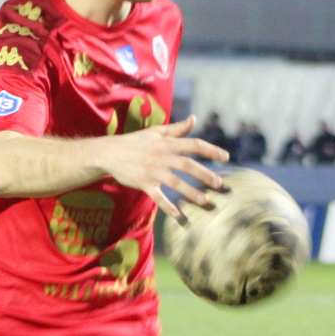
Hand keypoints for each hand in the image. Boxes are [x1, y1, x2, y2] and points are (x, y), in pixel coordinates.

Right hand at [103, 115, 227, 221]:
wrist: (108, 153)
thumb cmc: (135, 142)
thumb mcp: (156, 132)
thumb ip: (177, 128)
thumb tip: (194, 119)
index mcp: (167, 143)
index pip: (193, 144)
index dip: (210, 150)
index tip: (226, 157)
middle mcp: (161, 156)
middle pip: (187, 164)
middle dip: (204, 174)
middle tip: (219, 184)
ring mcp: (152, 170)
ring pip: (175, 182)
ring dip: (191, 192)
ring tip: (205, 201)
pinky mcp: (143, 183)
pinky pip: (157, 197)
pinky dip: (167, 206)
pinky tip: (179, 216)